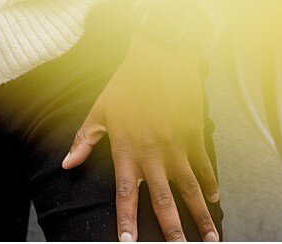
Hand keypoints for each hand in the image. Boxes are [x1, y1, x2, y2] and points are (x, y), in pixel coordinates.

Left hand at [63, 37, 219, 242]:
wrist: (161, 55)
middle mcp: (153, 155)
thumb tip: (66, 163)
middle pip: (164, 202)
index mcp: (126, 151)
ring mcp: (177, 147)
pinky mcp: (194, 137)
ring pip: (190, 191)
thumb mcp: (100, 110)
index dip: (127, 222)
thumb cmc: (127, 83)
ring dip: (200, 217)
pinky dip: (211, 184)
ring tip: (209, 240)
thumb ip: (84, 140)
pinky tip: (215, 199)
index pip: (125, 195)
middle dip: (173, 232)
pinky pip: (205, 167)